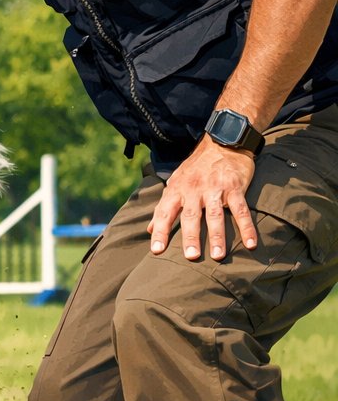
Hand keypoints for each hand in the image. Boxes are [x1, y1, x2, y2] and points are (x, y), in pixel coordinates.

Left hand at [148, 140, 258, 260]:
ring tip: (218, 256)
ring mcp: (215, 188)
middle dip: (190, 237)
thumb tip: (148, 229)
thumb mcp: (175, 183)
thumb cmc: (195, 169)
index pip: (164, 213)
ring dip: (217, 236)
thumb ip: (164, 207)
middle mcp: (193, 189)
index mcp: (176, 189)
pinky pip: (241, 210)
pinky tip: (251, 244)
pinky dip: (247, 227)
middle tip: (190, 257)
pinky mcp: (234, 187)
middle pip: (190, 216)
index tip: (156, 251)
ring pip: (215, 215)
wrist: (221, 143)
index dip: (159, 231)